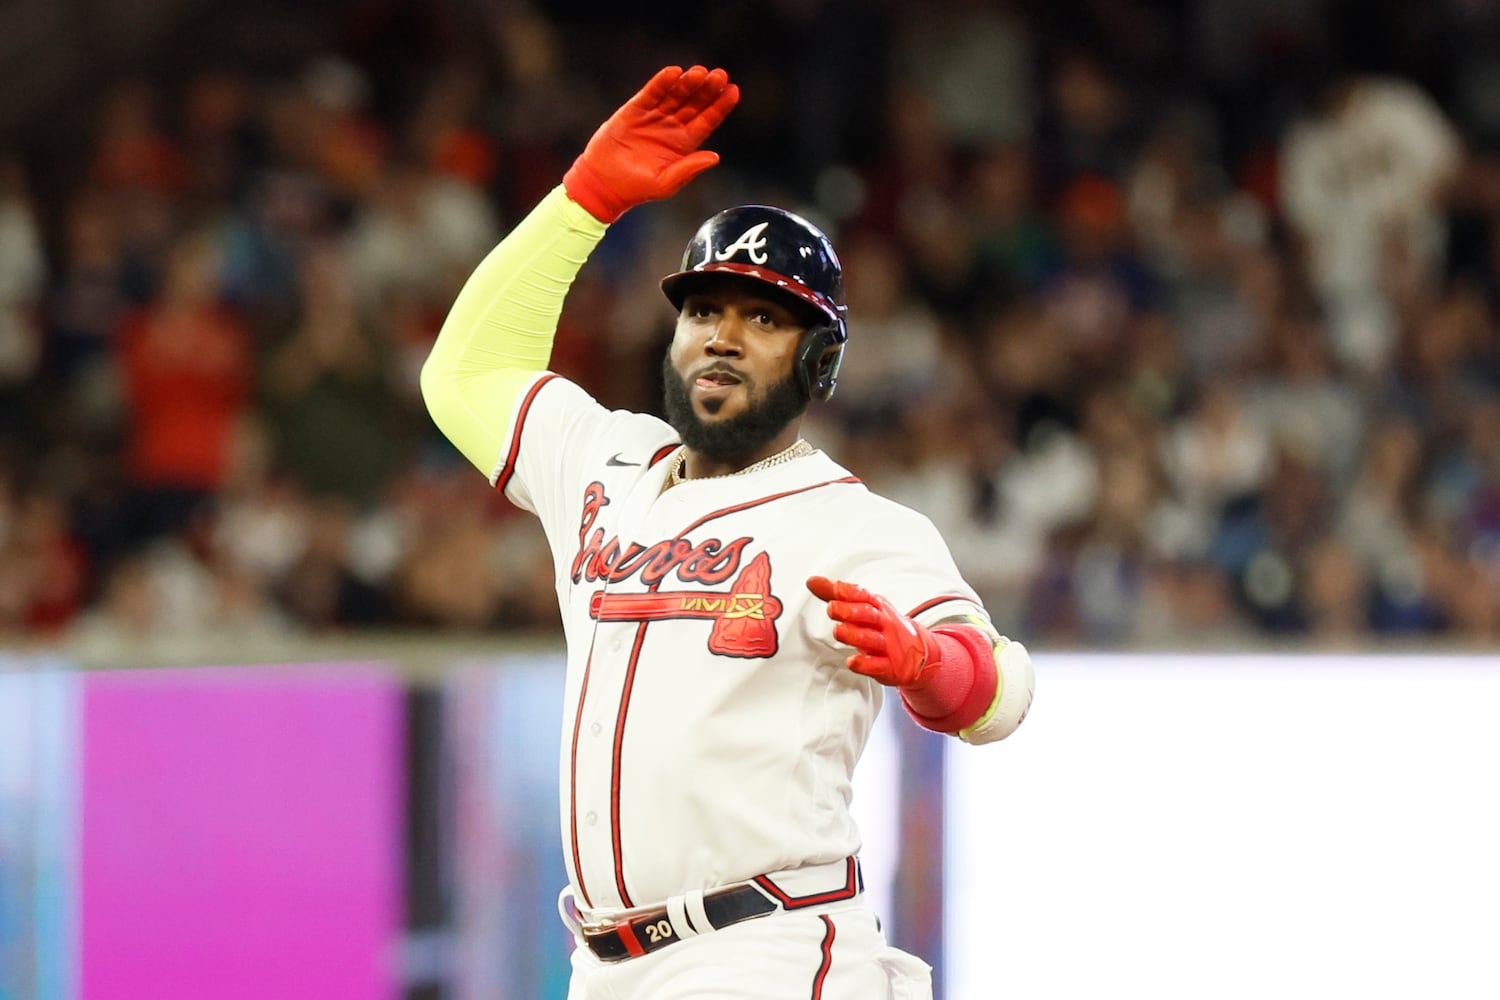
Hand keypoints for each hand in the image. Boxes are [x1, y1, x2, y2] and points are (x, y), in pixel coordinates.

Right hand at [563, 65, 739, 222]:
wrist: (604, 183)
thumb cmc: (637, 188)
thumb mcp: (666, 182)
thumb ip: (689, 168)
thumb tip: (715, 157)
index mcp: (684, 143)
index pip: (707, 120)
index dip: (720, 106)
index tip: (733, 91)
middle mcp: (672, 126)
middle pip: (695, 103)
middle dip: (708, 89)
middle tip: (720, 75)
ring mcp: (654, 116)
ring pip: (675, 94)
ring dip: (688, 83)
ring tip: (699, 72)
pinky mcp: (635, 110)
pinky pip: (651, 93)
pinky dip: (661, 82)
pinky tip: (674, 73)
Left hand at [807, 576, 939, 687]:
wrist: (917, 652)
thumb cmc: (882, 626)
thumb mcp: (863, 607)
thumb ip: (837, 596)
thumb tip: (812, 581)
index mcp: (877, 607)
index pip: (864, 596)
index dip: (850, 592)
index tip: (835, 588)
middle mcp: (884, 624)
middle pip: (869, 615)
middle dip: (850, 611)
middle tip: (832, 608)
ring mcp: (888, 646)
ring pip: (872, 640)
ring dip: (854, 635)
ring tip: (838, 631)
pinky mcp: (889, 667)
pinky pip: (878, 665)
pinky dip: (865, 664)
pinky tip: (852, 662)